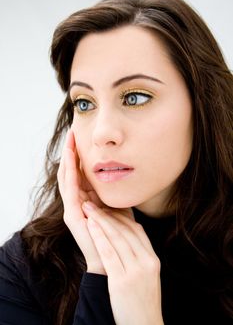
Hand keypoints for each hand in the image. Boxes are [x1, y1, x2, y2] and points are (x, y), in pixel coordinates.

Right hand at [57, 128, 105, 273]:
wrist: (113, 257)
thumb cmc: (117, 232)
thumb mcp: (118, 205)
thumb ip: (116, 191)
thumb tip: (123, 174)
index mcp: (86, 197)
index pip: (79, 171)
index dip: (80, 154)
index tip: (82, 136)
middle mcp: (76, 200)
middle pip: (70, 171)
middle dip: (71, 151)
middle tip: (73, 131)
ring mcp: (72, 207)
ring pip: (66, 178)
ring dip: (67, 159)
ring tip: (70, 141)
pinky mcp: (72, 215)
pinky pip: (69, 190)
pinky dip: (70, 175)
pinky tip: (72, 161)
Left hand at [83, 204, 163, 324]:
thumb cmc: (142, 300)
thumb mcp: (147, 275)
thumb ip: (139, 255)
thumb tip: (128, 235)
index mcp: (152, 259)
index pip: (137, 230)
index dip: (121, 216)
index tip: (108, 207)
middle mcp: (146, 262)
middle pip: (125, 231)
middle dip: (107, 214)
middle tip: (93, 201)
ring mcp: (135, 271)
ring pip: (116, 238)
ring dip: (100, 220)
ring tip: (88, 208)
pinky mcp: (121, 281)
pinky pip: (109, 253)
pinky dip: (99, 237)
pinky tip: (90, 226)